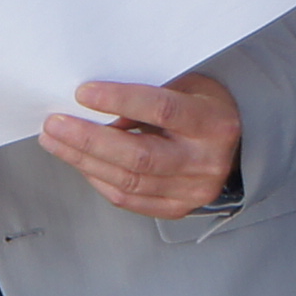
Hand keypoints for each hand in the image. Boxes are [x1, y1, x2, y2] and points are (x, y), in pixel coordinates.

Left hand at [42, 71, 242, 218]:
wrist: (241, 143)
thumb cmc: (206, 106)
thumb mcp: (187, 87)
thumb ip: (148, 98)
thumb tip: (93, 108)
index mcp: (213, 124)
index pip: (162, 111)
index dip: (120, 101)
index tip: (83, 92)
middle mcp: (206, 162)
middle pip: (138, 156)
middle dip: (88, 140)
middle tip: (54, 124)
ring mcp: (194, 190)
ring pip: (129, 181)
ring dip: (84, 160)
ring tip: (56, 141)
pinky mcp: (179, 208)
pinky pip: (130, 200)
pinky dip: (100, 180)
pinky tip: (81, 163)